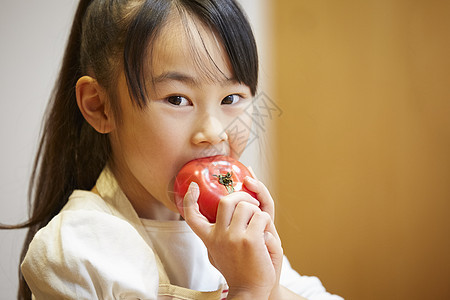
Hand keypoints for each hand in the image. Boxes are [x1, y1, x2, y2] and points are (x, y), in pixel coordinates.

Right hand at [183, 181, 282, 298]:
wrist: (250, 291)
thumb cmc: (239, 269)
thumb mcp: (220, 253)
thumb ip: (219, 234)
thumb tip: (223, 212)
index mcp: (209, 238)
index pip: (192, 216)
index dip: (189, 200)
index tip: (193, 187)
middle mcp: (218, 236)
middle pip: (227, 201)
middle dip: (242, 196)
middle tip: (252, 203)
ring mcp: (233, 237)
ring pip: (247, 206)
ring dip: (258, 211)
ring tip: (261, 224)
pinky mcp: (250, 240)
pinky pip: (261, 216)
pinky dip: (267, 222)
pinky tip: (266, 236)